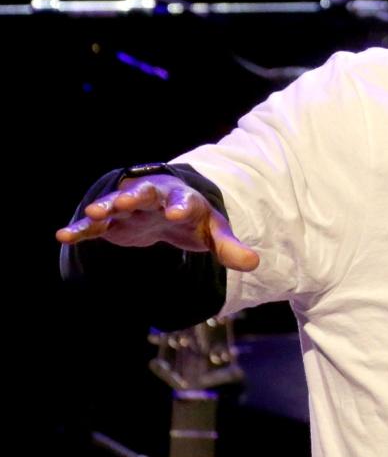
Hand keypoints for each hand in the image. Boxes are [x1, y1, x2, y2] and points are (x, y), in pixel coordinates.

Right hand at [56, 174, 258, 271]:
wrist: (172, 211)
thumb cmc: (196, 221)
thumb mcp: (214, 233)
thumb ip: (230, 247)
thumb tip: (254, 263)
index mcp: (184, 199)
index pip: (183, 201)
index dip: (179, 206)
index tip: (174, 214)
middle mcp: (155, 197)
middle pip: (145, 193)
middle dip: (135, 196)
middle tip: (124, 202)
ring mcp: (131, 207)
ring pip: (115, 204)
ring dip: (105, 207)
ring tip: (91, 213)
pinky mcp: (113, 222)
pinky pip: (95, 224)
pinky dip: (81, 228)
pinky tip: (64, 234)